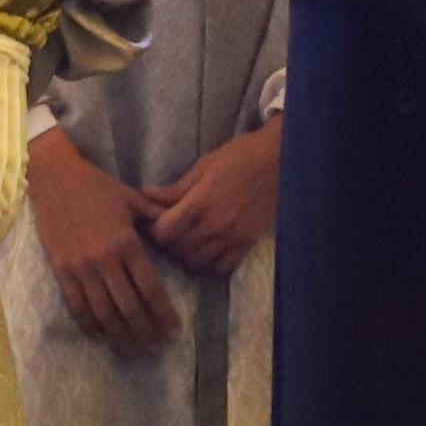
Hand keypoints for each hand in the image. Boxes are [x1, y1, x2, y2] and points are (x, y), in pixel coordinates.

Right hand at [27, 126, 180, 354]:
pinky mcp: (61, 270)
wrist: (54, 177)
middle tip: (158, 345)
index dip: (163, 313)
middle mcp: (104, 260)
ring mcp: (80, 268)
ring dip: (121, 335)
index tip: (175, 330)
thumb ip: (156, 218)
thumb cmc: (96, 186)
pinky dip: (91, 325)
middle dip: (146, 331)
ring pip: (104, 313)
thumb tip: (178, 232)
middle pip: (129, 307)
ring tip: (135, 348)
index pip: (149, 288)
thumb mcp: (132, 198)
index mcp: (126, 243)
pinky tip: (103, 336)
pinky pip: (77, 306)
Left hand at [144, 120, 283, 276]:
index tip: (157, 222)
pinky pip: (222, 268)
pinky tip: (208, 251)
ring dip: (186, 255)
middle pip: (177, 250)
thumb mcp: (203, 166)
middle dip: (168, 243)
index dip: (155, 230)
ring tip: (188, 242)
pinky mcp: (248, 244)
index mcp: (200, 202)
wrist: (281, 161)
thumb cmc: (240, 157)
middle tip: (171, 232)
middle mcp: (214, 225)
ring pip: (196, 263)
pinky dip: (210, 264)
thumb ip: (175, 188)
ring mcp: (232, 238)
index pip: (164, 232)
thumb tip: (144, 196)